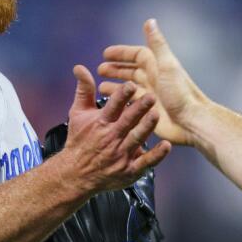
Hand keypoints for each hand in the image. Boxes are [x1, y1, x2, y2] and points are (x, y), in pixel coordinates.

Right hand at [61, 65, 170, 195]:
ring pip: (136, 138)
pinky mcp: (130, 170)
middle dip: (139, 109)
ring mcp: (121, 154)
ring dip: (146, 127)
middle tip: (152, 96)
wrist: (76, 174)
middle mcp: (111, 137)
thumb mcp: (78, 114)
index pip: (113, 106)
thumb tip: (79, 67)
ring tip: (156, 115)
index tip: (131, 84)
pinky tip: (166, 145)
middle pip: (127, 121)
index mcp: (101, 122)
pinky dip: (156, 155)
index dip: (122, 95)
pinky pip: (145, 162)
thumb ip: (84, 90)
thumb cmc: (79, 140)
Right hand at [99, 19, 208, 146]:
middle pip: (132, 71)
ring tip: (100, 86)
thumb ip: (157, 44)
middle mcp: (154, 80)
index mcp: (158, 66)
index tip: (105, 53)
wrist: (192, 122)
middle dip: (116, 69)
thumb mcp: (167, 65)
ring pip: (130, 88)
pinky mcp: (149, 112)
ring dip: (116, 86)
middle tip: (99, 70)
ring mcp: (151, 96)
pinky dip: (121, 102)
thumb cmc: (181, 93)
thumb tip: (150, 20)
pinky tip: (110, 104)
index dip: (122, 53)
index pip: (137, 55)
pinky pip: (132, 104)